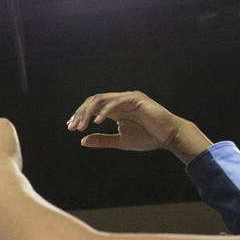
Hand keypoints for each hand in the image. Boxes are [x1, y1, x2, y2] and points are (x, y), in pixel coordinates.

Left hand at [65, 91, 211, 162]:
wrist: (169, 137)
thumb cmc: (148, 138)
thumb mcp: (120, 141)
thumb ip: (102, 140)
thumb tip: (82, 141)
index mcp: (115, 109)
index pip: (93, 107)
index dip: (80, 116)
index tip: (70, 127)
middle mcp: (120, 101)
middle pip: (94, 101)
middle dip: (81, 114)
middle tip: (72, 127)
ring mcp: (128, 98)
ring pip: (102, 100)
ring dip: (89, 112)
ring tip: (82, 125)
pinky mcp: (136, 99)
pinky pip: (116, 103)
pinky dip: (105, 111)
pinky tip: (97, 122)